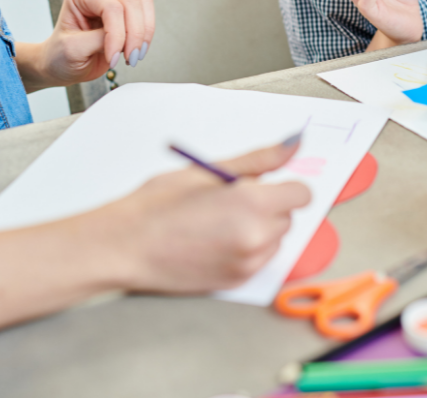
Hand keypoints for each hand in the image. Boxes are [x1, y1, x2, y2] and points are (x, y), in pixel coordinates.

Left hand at [20, 0, 154, 89]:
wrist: (62, 63)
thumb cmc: (61, 55)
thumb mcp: (73, 49)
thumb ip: (98, 40)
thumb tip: (123, 39)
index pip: (109, 6)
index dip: (117, 34)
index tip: (113, 58)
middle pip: (130, 2)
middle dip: (134, 34)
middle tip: (128, 59)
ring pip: (143, 3)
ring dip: (143, 33)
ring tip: (132, 56)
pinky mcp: (128, 7)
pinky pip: (147, 12)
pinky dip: (146, 33)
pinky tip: (135, 49)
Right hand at [112, 138, 311, 293]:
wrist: (125, 246)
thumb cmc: (157, 205)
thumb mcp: (207, 170)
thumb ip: (257, 160)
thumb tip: (292, 144)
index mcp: (252, 204)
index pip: (301, 194)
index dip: (283, 186)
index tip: (264, 184)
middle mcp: (257, 237)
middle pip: (288, 217)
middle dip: (267, 206)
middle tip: (228, 201)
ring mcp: (248, 264)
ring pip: (275, 240)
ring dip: (259, 229)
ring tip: (217, 222)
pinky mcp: (237, 282)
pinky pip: (259, 260)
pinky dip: (246, 249)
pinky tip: (213, 240)